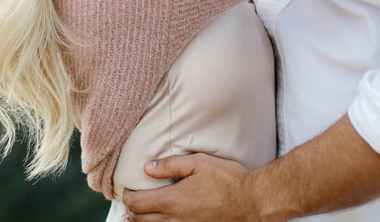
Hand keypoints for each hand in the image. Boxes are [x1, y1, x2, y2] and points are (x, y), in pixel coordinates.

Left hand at [122, 153, 259, 221]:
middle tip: (132, 202)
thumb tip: (148, 167)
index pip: (136, 204)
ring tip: (140, 216)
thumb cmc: (228, 180)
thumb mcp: (199, 163)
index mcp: (173, 200)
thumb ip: (170, 165)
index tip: (128, 190)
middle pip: (140, 220)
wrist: (252, 202)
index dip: (127, 197)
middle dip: (132, 211)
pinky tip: (161, 221)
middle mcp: (175, 220)